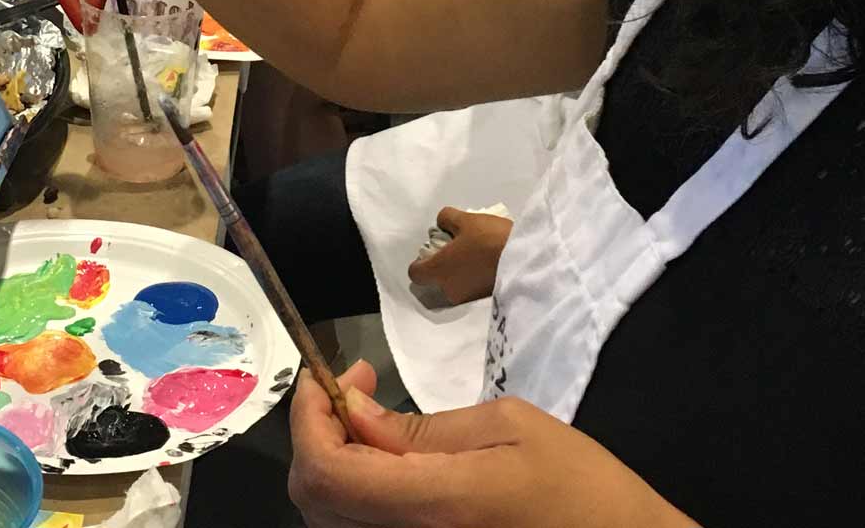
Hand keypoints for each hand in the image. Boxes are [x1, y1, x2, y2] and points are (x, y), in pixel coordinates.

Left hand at [289, 361, 694, 527]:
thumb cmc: (584, 490)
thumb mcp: (512, 429)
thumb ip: (423, 426)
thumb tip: (353, 412)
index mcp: (436, 506)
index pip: (326, 471)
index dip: (309, 418)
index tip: (333, 377)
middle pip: (317, 500)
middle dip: (318, 434)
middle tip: (356, 391)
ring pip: (335, 521)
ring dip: (336, 464)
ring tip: (374, 423)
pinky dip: (361, 496)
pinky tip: (393, 467)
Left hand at [406, 208, 513, 305]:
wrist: (526, 261)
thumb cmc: (489, 239)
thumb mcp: (465, 220)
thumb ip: (446, 219)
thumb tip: (442, 224)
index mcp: (439, 271)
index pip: (415, 274)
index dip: (419, 261)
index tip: (432, 250)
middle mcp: (450, 289)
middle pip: (436, 280)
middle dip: (441, 266)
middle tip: (454, 248)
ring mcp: (468, 298)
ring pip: (454, 284)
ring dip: (458, 272)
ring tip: (472, 253)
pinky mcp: (484, 300)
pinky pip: (469, 288)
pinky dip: (472, 277)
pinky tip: (484, 262)